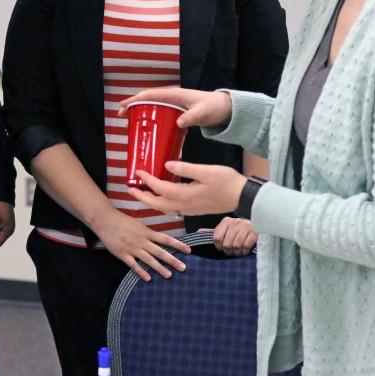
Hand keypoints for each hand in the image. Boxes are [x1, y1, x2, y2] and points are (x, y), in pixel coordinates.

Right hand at [93, 209, 190, 281]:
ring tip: (169, 275)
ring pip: (149, 260)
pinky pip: (134, 265)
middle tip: (184, 268)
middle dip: (173, 260)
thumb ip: (148, 233)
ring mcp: (132, 248)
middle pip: (160, 252)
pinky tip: (148, 278)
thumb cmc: (122, 221)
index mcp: (146, 232)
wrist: (105, 220)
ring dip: (160, 268)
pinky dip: (141, 272)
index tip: (189, 250)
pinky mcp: (123, 254)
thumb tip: (159, 239)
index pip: (166, 239)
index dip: (178, 245)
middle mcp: (142, 241)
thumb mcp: (138, 224)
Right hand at [118, 88, 232, 129]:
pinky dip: (151, 119)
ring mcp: (174, 105)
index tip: (123, 105)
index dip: (136, 99)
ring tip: (129, 122)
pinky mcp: (177, 113)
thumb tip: (178, 123)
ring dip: (140, 113)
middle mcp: (172, 98)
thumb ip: (191, 117)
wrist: (225, 109)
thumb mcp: (203, 112)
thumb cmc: (214, 107)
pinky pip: (160, 114)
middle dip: (133, 106)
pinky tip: (147, 128)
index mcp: (175, 95)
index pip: (151, 95)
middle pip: (148, 101)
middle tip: (121, 115)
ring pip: (152, 107)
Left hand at [129, 161, 245, 217]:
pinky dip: (162, 204)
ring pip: (164, 208)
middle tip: (131, 189)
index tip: (137, 172)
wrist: (243, 197)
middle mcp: (185, 205)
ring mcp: (190, 210)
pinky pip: (172, 209)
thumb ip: (185, 168)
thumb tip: (167, 165)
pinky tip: (162, 197)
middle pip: (157, 204)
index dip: (147, 180)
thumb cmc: (227, 182)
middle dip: (142, 197)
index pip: (160, 188)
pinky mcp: (194, 210)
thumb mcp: (206, 171)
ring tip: (142, 194)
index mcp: (185, 195)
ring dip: (151, 202)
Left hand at [202, 217, 257, 255]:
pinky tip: (246, 250)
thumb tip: (198, 232)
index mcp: (227, 221)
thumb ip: (213, 232)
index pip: (216, 238)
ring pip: (236, 245)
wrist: (260, 227)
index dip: (219, 247)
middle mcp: (236, 222)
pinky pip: (246, 245)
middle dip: (229, 250)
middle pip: (226, 243)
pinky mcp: (256, 232)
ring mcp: (246, 226)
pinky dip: (245, 250)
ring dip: (237, 252)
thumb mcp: (226, 230)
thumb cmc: (240, 232)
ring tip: (239, 251)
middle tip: (232, 251)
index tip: (222, 248)